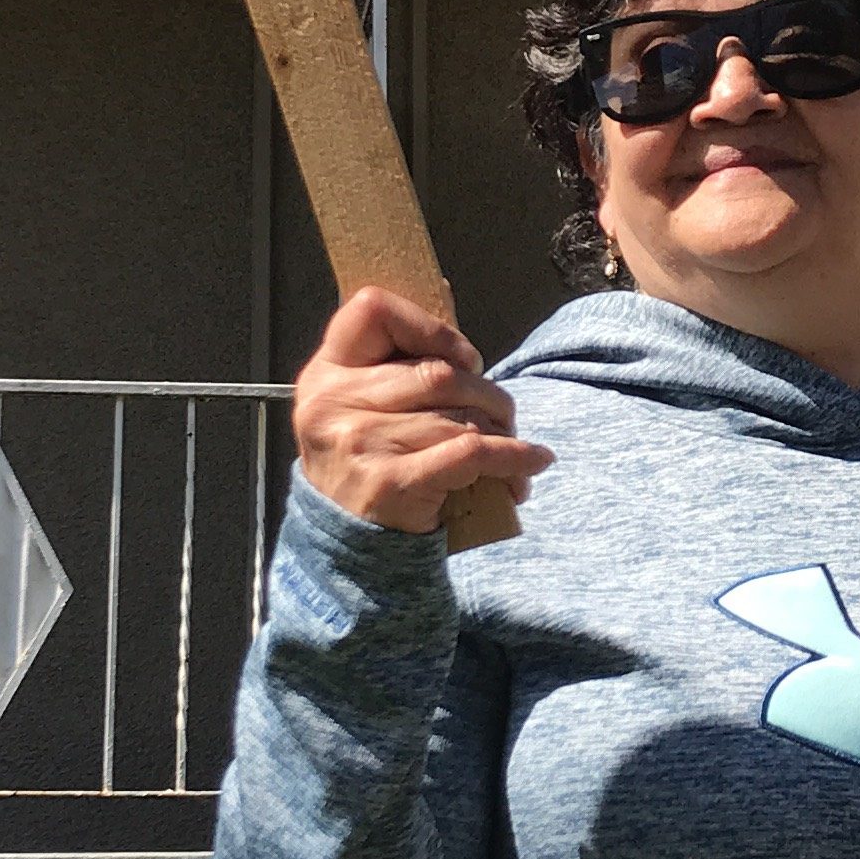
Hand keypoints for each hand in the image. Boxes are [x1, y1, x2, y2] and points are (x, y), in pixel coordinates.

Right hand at [294, 290, 551, 536]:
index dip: (429, 327)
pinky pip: (470, 453)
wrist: (348, 548)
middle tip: (503, 415)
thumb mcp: (360, 408)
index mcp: (326, 372)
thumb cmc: (371, 464)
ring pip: (458, 415)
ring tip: (515, 448)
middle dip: (486, 392)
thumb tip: (468, 350)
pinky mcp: (390, 484)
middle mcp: (333, 403)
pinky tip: (533, 461)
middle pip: (436, 372)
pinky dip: (514, 456)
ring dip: (502, 432)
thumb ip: (396, 372)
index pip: (372, 309)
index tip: (461, 358)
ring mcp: (358, 444)